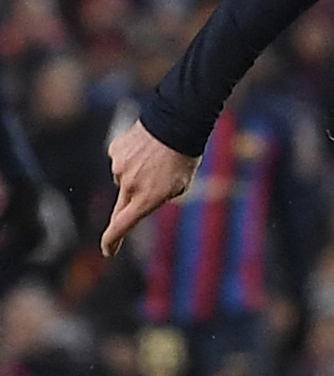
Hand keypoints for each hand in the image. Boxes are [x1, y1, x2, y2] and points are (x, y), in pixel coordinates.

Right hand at [101, 122, 197, 254]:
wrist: (176, 125)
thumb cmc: (184, 158)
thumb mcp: (180, 186)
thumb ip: (159, 197)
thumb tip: (140, 197)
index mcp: (147, 198)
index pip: (123, 224)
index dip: (113, 240)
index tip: (108, 251)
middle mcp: (129, 185)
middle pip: (124, 202)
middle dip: (134, 201)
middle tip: (152, 189)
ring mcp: (119, 167)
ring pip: (124, 179)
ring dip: (138, 174)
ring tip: (157, 159)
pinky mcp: (114, 151)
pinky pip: (122, 161)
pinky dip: (131, 158)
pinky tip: (146, 148)